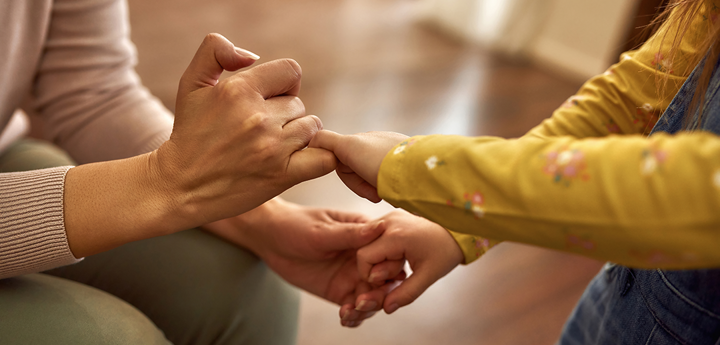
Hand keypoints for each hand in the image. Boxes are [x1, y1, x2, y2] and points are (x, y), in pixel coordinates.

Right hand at [154, 33, 336, 227]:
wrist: (180, 185)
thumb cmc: (188, 133)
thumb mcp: (191, 83)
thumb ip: (215, 51)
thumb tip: (251, 55)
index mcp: (239, 89)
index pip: (291, 71)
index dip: (283, 84)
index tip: (268, 100)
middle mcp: (258, 117)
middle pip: (298, 103)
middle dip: (285, 114)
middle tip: (260, 131)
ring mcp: (273, 147)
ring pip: (312, 128)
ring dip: (299, 136)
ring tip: (273, 147)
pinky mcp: (283, 175)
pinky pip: (324, 159)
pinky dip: (320, 158)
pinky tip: (301, 161)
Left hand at [202, 198, 398, 326]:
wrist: (270, 239)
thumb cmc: (296, 225)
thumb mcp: (322, 231)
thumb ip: (351, 234)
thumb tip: (381, 228)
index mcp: (366, 235)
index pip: (389, 253)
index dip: (389, 268)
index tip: (377, 278)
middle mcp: (364, 257)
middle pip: (385, 280)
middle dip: (380, 294)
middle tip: (364, 302)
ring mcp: (353, 275)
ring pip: (372, 297)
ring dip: (367, 308)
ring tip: (351, 311)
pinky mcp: (340, 291)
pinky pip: (354, 308)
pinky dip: (354, 317)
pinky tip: (345, 317)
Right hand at [308, 130, 407, 201]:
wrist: (418, 173)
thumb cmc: (381, 161)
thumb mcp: (348, 146)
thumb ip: (326, 140)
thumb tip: (311, 139)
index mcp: (366, 138)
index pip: (342, 158)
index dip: (346, 174)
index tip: (356, 181)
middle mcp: (380, 144)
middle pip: (356, 170)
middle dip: (361, 185)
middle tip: (373, 194)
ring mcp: (395, 156)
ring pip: (372, 179)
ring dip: (374, 189)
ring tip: (384, 195)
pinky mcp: (408, 168)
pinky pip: (390, 182)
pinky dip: (387, 190)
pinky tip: (394, 193)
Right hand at [350, 210, 462, 317]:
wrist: (459, 229)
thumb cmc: (446, 251)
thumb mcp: (428, 276)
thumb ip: (406, 293)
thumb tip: (386, 308)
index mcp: (396, 235)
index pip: (364, 258)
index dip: (371, 275)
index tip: (389, 281)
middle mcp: (389, 221)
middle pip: (363, 250)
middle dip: (375, 267)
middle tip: (397, 272)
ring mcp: (389, 217)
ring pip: (367, 243)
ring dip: (379, 258)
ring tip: (400, 262)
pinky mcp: (392, 217)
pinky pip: (375, 237)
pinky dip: (382, 249)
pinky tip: (399, 255)